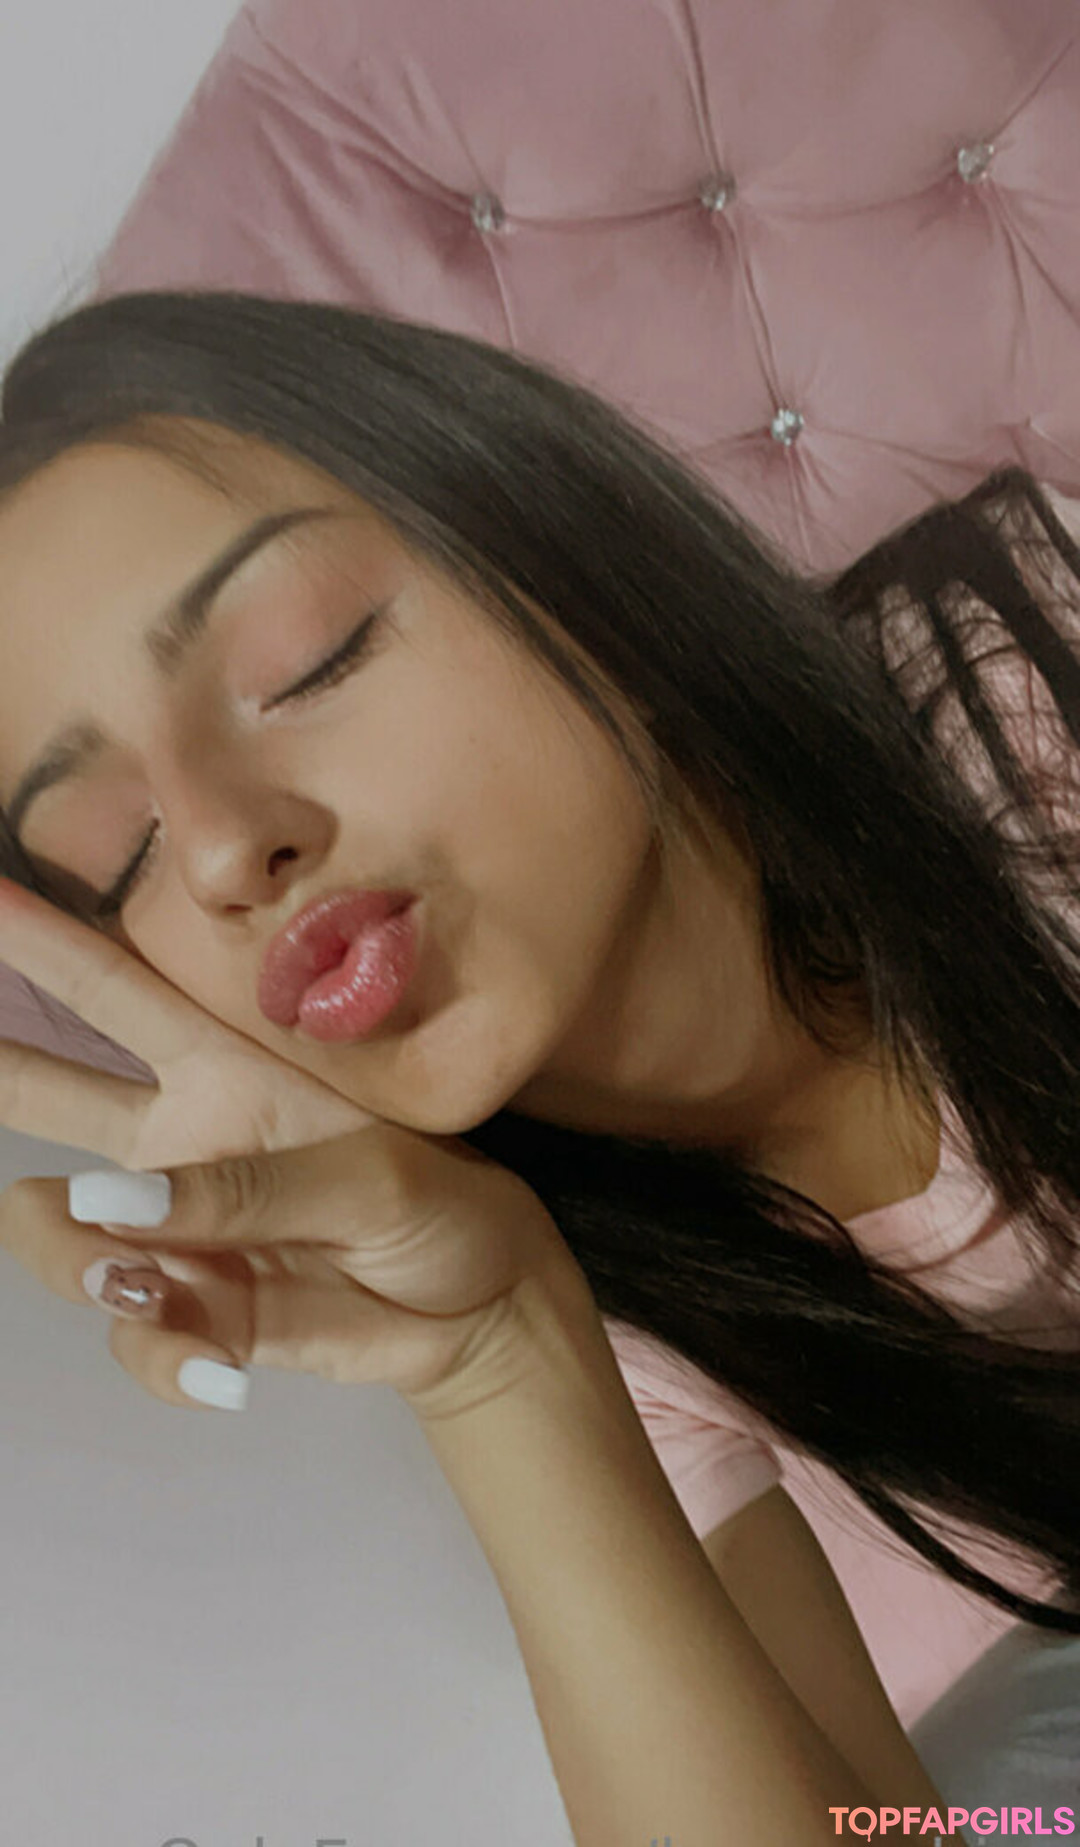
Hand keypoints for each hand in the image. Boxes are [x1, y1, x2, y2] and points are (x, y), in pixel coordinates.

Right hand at [0, 881, 592, 1417]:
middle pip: (45, 1092)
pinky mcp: (189, 1311)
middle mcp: (177, 1139)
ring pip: (58, 1237)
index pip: (110, 990)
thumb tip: (104, 1207)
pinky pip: (130, 1338)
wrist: (475, 1309)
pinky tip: (227, 1367)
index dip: (38, 941)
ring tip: (154, 1285)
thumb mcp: (365, 1176)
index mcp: (221, 1070)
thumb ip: (244, 1189)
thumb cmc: (436, 1202)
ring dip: (85, 1264)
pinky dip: (166, 1357)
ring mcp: (174, 1229)